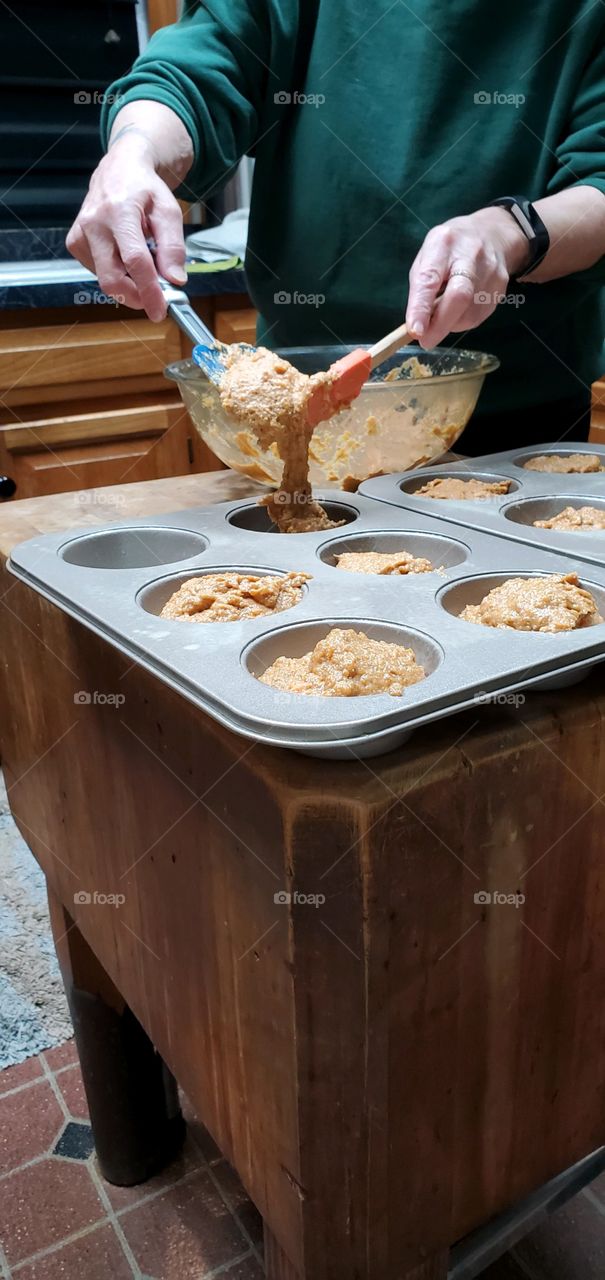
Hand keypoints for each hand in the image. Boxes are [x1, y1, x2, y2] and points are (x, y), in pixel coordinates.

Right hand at [66, 134, 186, 322]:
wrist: (119, 170)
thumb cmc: (146, 190)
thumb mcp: (169, 212)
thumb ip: (173, 247)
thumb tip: (175, 281)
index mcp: (119, 211)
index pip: (134, 261)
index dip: (148, 290)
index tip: (160, 311)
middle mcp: (94, 223)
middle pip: (112, 278)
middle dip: (136, 297)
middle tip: (156, 300)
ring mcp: (80, 234)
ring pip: (106, 279)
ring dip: (129, 282)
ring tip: (142, 260)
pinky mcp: (75, 243)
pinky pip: (99, 272)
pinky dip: (117, 273)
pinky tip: (124, 255)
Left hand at [405, 207, 529, 346]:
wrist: (493, 235)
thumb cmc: (451, 249)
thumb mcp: (428, 256)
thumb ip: (421, 287)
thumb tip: (417, 326)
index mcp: (444, 244)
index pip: (431, 278)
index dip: (422, 306)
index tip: (415, 330)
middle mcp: (471, 255)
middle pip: (459, 296)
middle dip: (440, 324)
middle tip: (426, 341)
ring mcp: (491, 273)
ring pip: (470, 313)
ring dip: (451, 324)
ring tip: (443, 316)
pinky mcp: (500, 290)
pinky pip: (478, 316)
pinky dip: (463, 322)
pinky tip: (458, 312)